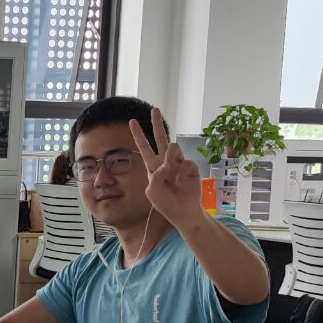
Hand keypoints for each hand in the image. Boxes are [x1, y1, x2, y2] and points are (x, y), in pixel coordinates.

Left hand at [132, 107, 205, 225]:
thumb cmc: (165, 203)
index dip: (138, 134)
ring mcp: (178, 162)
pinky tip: (182, 182)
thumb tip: (168, 162)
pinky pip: (186, 162)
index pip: (144, 147)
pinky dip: (182, 173)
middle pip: (160, 138)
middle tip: (155, 109)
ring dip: (170, 158)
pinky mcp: (191, 167)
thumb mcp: (151, 191)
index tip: (132, 121)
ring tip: (171, 173)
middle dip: (156, 123)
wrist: (182, 212)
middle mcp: (165, 161)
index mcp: (152, 166)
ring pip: (173, 147)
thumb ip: (156, 175)